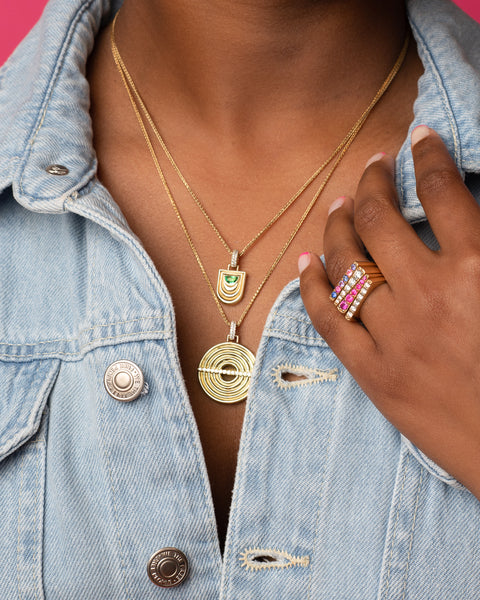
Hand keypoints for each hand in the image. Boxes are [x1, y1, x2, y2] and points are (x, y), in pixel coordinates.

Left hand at [298, 125, 479, 498]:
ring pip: (346, 262)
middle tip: (370, 168)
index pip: (443, 192)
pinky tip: (305, 262)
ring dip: (337, 225)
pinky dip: (311, 287)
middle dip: (371, 182)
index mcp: (479, 269)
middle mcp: (429, 294)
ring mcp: (394, 335)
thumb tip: (465, 219)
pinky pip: (328, 319)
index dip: (427, 157)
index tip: (417, 141)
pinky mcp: (373, 373)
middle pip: (380, 219)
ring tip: (336, 205)